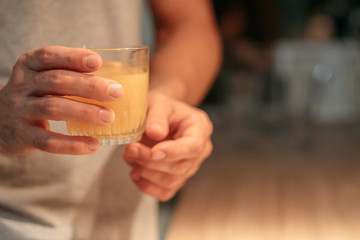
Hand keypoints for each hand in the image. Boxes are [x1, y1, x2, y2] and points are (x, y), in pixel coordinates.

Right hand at [0, 46, 123, 154]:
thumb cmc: (36, 94)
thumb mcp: (44, 77)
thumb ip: (72, 73)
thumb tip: (119, 72)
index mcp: (30, 65)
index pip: (49, 56)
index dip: (73, 57)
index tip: (97, 61)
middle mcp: (23, 85)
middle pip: (57, 81)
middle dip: (90, 86)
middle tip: (117, 92)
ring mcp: (21, 110)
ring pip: (53, 108)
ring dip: (84, 112)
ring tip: (109, 117)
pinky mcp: (24, 135)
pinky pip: (48, 141)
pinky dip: (72, 144)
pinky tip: (94, 145)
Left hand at [123, 93, 212, 200]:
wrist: (161, 116)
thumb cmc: (162, 107)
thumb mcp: (159, 102)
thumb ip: (157, 116)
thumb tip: (155, 134)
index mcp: (200, 128)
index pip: (193, 146)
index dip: (173, 152)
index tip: (153, 151)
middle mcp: (199, 151)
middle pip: (180, 167)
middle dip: (151, 161)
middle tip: (131, 149)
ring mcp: (190, 167)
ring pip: (171, 181)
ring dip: (145, 173)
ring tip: (130, 156)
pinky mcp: (177, 179)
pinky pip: (165, 192)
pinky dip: (147, 186)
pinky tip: (135, 172)